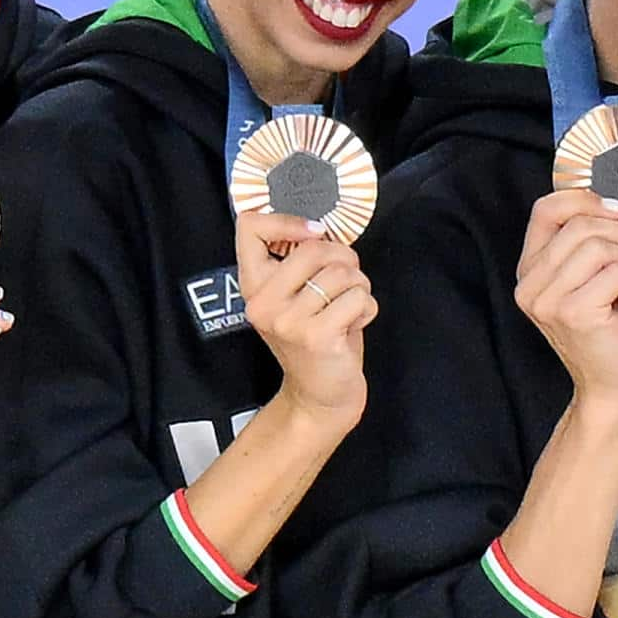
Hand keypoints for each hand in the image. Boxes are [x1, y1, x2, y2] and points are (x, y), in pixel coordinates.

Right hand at [236, 211, 375, 432]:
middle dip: (345, 260)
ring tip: (349, 307)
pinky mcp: (317, 336)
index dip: (288, 221)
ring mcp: (288, 321)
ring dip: (360, 287)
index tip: (314, 234)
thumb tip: (325, 229)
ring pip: (343, 273)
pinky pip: (359, 298)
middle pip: (314, 247)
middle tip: (346, 282)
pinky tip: (354, 325)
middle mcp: (264, 303)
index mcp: (253, 286)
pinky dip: (367, 308)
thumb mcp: (295, 298)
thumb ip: (301, 264)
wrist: (320, 396)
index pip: (250, 227)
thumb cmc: (315, 340)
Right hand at [514, 189, 617, 405]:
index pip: (545, 210)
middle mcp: (530, 285)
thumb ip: (592, 242)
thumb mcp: (596, 277)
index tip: (614, 209)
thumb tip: (612, 202)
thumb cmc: (613, 331)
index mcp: (531, 271)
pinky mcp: (573, 313)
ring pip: (597, 246)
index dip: (583, 199)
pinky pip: (614, 271)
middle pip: (578, 225)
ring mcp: (548, 301)